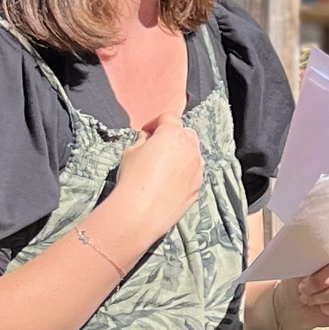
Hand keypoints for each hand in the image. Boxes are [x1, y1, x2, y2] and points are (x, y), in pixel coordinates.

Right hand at [100, 120, 205, 252]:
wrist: (141, 212)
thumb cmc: (133, 179)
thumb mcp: (130, 152)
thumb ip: (142, 141)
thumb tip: (148, 139)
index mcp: (172, 135)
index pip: (168, 117)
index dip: (155, 123)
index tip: (146, 132)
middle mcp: (190, 149)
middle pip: (185, 134)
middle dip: (172, 137)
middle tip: (157, 147)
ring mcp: (197, 168)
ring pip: (192, 154)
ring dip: (181, 154)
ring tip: (164, 166)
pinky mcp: (198, 186)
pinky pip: (193, 173)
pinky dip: (184, 172)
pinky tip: (168, 183)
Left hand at [278, 223, 328, 329]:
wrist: (295, 300)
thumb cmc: (297, 275)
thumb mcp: (298, 260)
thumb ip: (309, 250)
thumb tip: (310, 247)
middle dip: (319, 281)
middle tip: (303, 286)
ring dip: (318, 297)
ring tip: (308, 296)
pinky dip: (326, 309)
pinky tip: (321, 305)